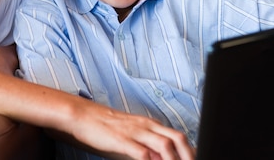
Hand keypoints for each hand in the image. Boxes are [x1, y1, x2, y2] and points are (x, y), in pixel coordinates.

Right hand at [53, 100, 195, 159]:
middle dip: (188, 156)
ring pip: (164, 146)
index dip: (190, 151)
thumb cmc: (107, 128)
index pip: (178, 136)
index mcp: (151, 124)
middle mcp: (147, 126)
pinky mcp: (123, 140)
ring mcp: (136, 132)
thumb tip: (160, 158)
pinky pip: (143, 154)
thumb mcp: (132, 135)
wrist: (83, 117)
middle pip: (177, 139)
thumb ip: (147, 147)